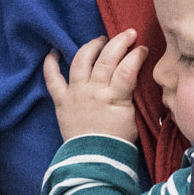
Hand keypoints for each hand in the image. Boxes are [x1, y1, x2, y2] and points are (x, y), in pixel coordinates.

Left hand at [43, 30, 144, 144]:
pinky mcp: (61, 101)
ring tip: (100, 40)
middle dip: (119, 42)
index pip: (127, 68)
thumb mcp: (131, 117)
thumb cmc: (117, 142)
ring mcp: (75, 94)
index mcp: (114, 97)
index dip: (136, 54)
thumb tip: (132, 75)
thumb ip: (129, 94)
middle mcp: (93, 91)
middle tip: (127, 34)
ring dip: (91, 46)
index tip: (142, 48)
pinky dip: (51, 65)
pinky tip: (53, 52)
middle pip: (106, 59)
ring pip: (81, 61)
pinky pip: (53, 79)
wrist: (94, 161)